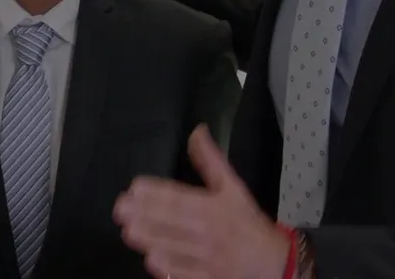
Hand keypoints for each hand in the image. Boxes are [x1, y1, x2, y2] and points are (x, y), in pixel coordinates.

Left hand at [114, 125, 290, 278]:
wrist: (274, 262)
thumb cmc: (247, 222)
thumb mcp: (233, 187)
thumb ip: (210, 160)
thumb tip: (196, 131)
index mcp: (214, 207)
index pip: (182, 198)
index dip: (158, 193)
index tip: (135, 187)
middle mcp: (210, 232)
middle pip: (174, 223)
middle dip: (146, 216)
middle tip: (121, 209)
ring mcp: (208, 259)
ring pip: (176, 249)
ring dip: (152, 240)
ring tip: (129, 231)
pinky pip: (186, 275)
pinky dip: (170, 270)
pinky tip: (152, 261)